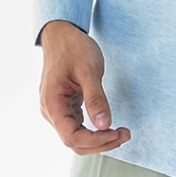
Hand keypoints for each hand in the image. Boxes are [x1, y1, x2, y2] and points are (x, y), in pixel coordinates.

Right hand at [39, 20, 131, 153]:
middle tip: (125, 134)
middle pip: (74, 141)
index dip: (95, 141)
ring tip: (120, 133)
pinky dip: (92, 130)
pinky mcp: (63, 106)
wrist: (62, 33)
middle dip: (100, 143)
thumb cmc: (73, 47)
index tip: (116, 133)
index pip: (71, 136)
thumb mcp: (88, 70)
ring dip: (97, 139)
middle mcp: (51, 110)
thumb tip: (105, 125)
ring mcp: (56, 109)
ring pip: (75, 136)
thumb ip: (96, 98)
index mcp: (53, 103)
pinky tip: (107, 126)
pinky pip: (76, 126)